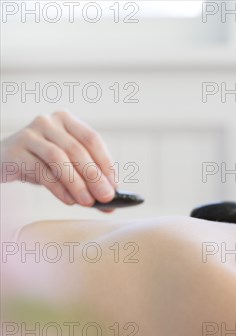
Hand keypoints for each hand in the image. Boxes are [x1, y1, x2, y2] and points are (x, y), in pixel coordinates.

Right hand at [1, 111, 116, 207]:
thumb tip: (110, 205)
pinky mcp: (15, 151)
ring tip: (87, 202)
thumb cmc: (42, 163)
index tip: (115, 185)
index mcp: (66, 120)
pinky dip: (58, 188)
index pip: (92, 139)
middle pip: (77, 149)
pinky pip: (40, 170)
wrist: (2, 161)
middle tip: (106, 197)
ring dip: (77, 183)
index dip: (105, 162)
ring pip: (58, 158)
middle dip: (94, 176)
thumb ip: (88, 182)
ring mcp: (29, 134)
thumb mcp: (67, 166)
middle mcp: (48, 122)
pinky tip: (69, 200)